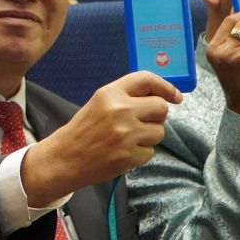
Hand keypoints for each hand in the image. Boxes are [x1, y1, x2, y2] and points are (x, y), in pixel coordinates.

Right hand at [22, 71, 181, 204]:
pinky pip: (150, 152)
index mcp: (110, 94)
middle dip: (156, 116)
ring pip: (159, 131)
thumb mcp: (99, 104)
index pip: (146, 80)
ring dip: (148, 137)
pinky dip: (140, 154)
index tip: (175, 96)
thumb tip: (161, 96)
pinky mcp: (130, 155)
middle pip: (161, 107)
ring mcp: (127, 134)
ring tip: (127, 139)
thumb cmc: (82, 130)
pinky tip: (123, 152)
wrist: (65, 158)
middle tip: (141, 122)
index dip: (165, 87)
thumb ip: (125, 97)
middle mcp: (120, 110)